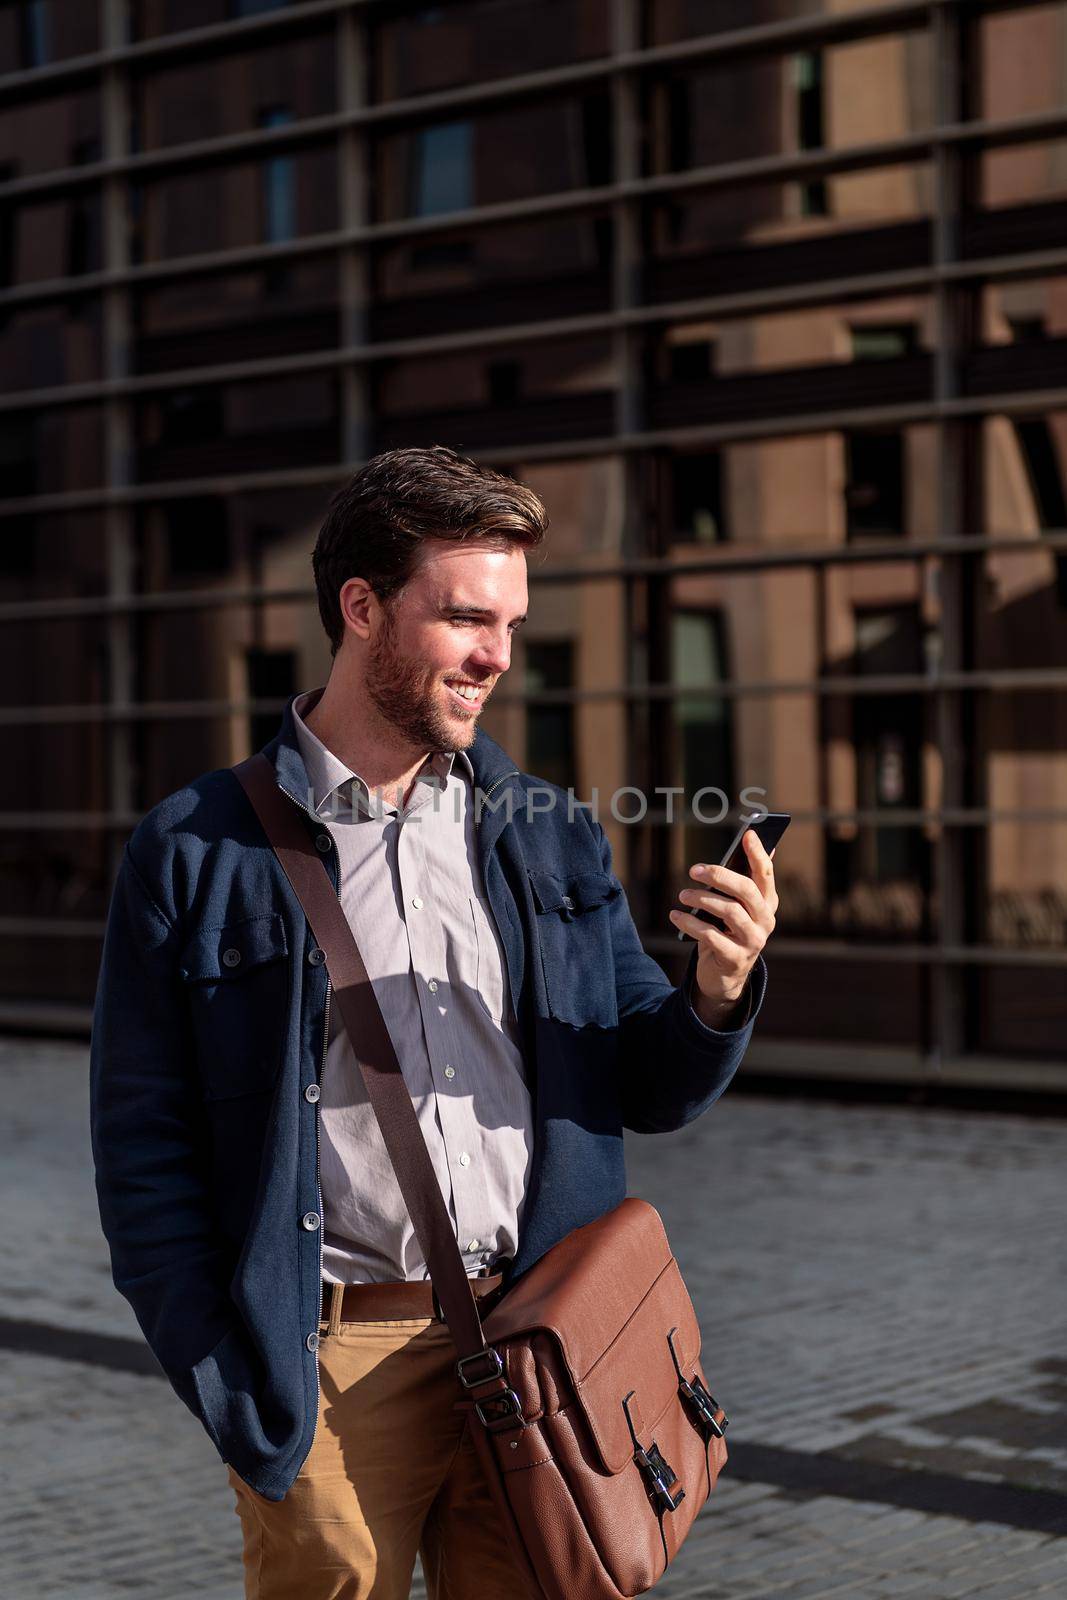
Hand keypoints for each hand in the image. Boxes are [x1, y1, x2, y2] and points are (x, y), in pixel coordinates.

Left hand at [669, 831, 777, 1026]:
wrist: (725, 976)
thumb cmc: (727, 932)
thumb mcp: (734, 907)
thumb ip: (738, 882)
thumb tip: (747, 843)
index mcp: (767, 903)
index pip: (766, 874)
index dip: (759, 853)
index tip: (748, 834)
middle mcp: (765, 921)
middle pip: (747, 890)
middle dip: (720, 876)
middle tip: (694, 869)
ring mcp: (753, 941)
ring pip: (730, 911)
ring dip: (702, 899)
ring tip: (682, 894)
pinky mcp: (735, 958)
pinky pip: (711, 936)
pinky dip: (690, 923)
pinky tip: (676, 916)